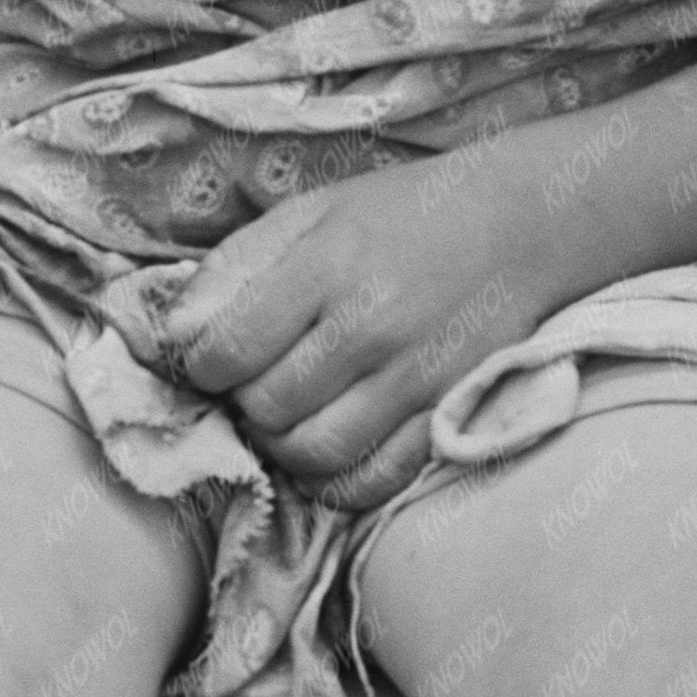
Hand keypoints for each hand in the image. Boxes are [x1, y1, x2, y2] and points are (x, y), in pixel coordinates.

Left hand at [159, 152, 588, 510]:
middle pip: (264, 408)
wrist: (522, 225)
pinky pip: (374, 481)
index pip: (223, 352)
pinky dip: (337, 481)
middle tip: (256, 384)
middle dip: (243, 405)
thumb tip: (174, 335)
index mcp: (326, 265)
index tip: (214, 359)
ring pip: (312, 453)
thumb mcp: (310, 215)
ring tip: (289, 416)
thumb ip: (234, 269)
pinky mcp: (449, 413)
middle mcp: (370, 325)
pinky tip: (330, 448)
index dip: (201, 367)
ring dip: (283, 447)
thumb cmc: (401, 217)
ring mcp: (415, 376)